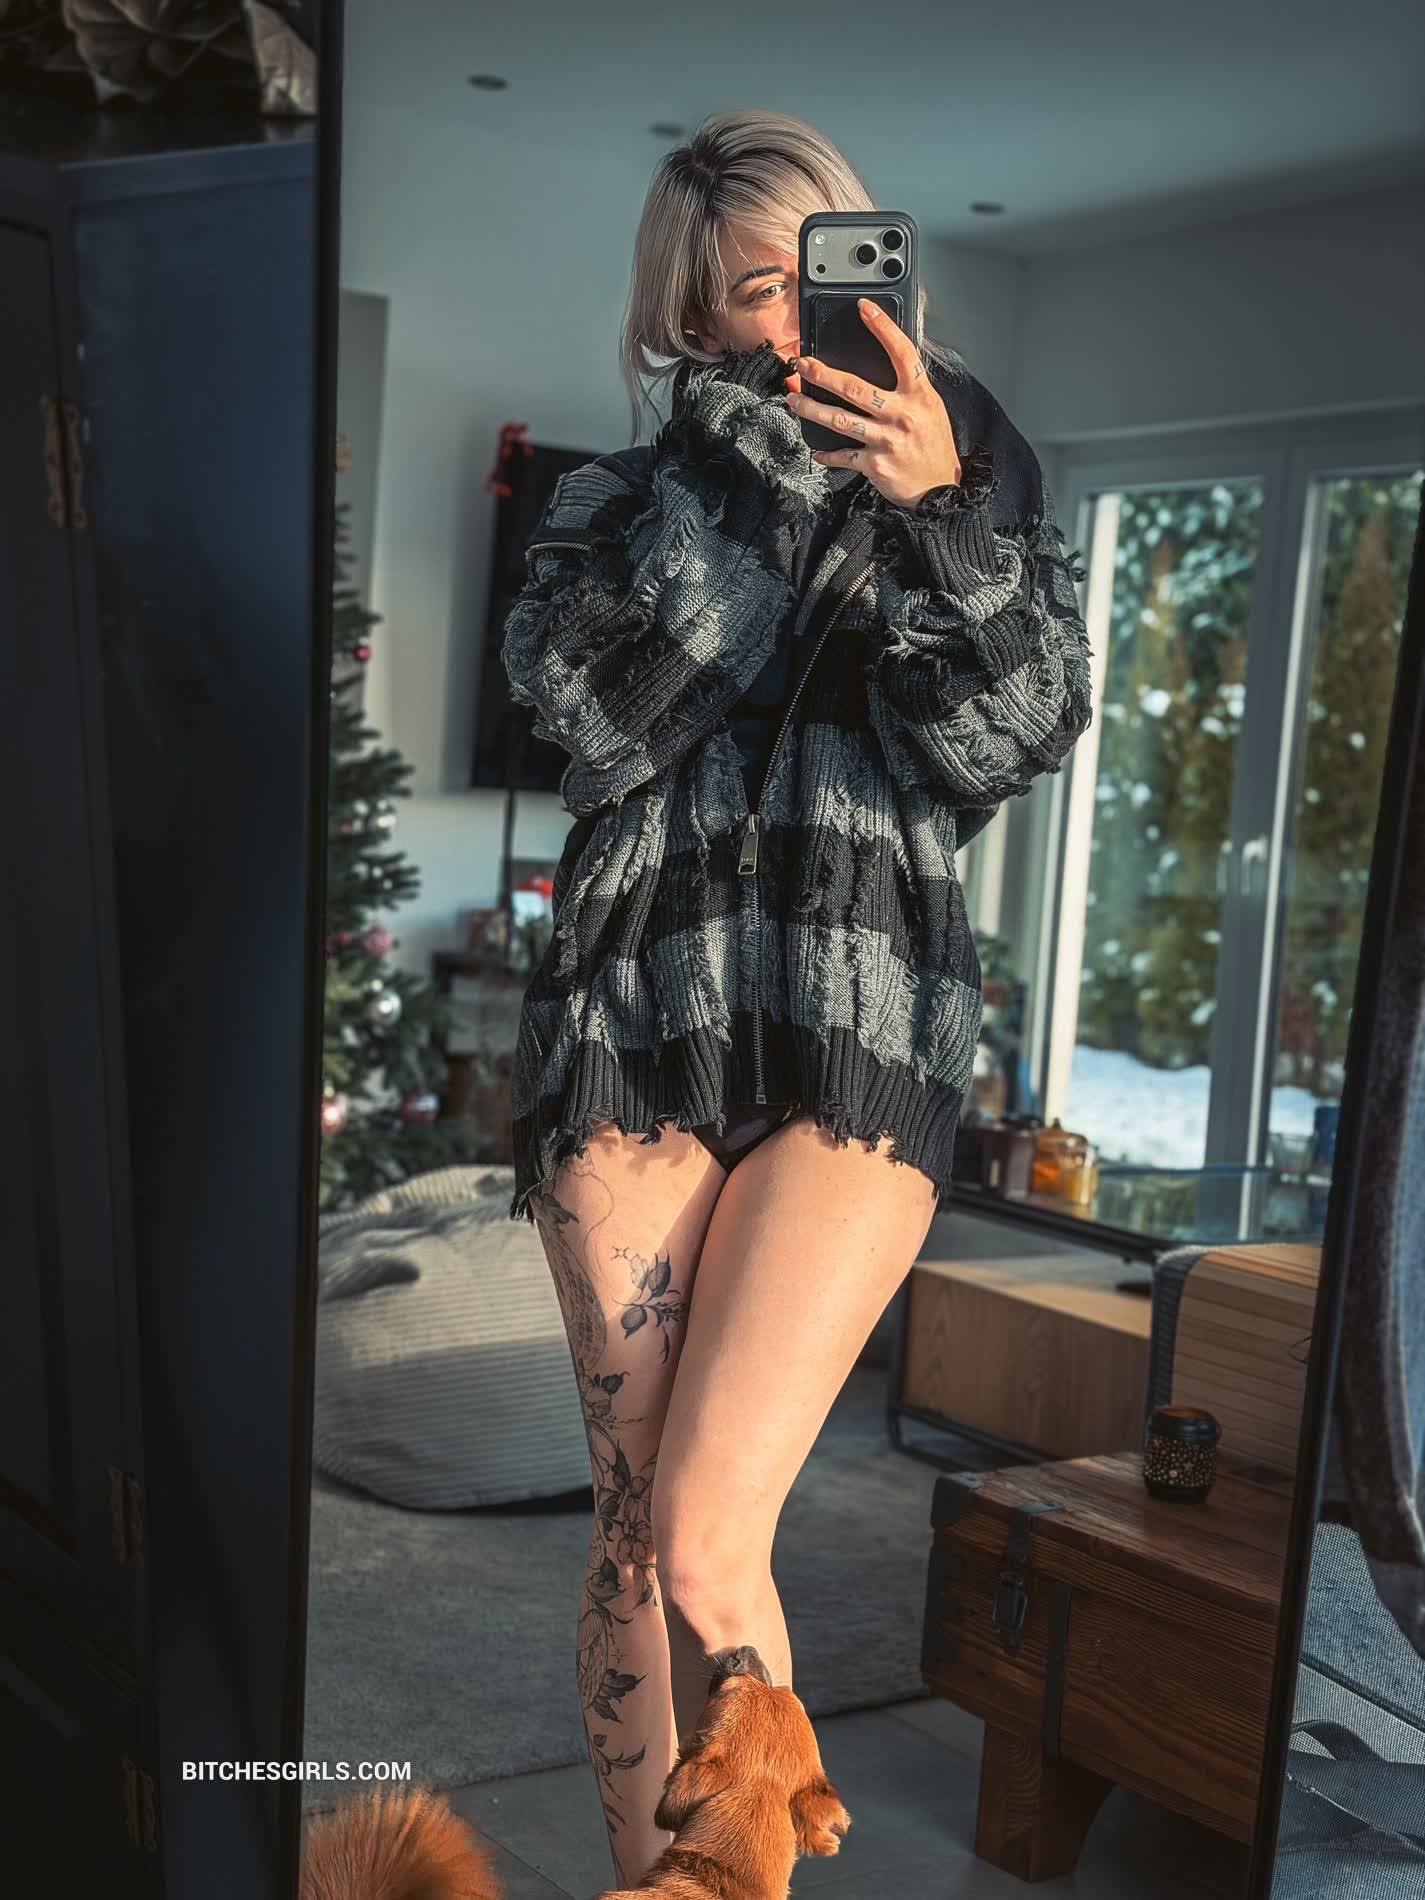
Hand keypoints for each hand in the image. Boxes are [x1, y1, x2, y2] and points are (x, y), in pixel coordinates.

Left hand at [782, 301, 961, 508]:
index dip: (883, 327)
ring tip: (793, 400)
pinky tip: (815, 450)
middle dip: (822, 374)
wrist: (940, 489)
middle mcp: (902, 415)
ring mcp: (886, 440)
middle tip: (801, 364)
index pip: (901, 352)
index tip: (864, 308)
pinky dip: (827, 454)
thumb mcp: (931, 409)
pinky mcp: (875, 464)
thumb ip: (909, 388)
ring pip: (840, 420)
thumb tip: (883, 365)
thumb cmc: (934, 446)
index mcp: (919, 396)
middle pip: (855, 388)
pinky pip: (843, 455)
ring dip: (811, 408)